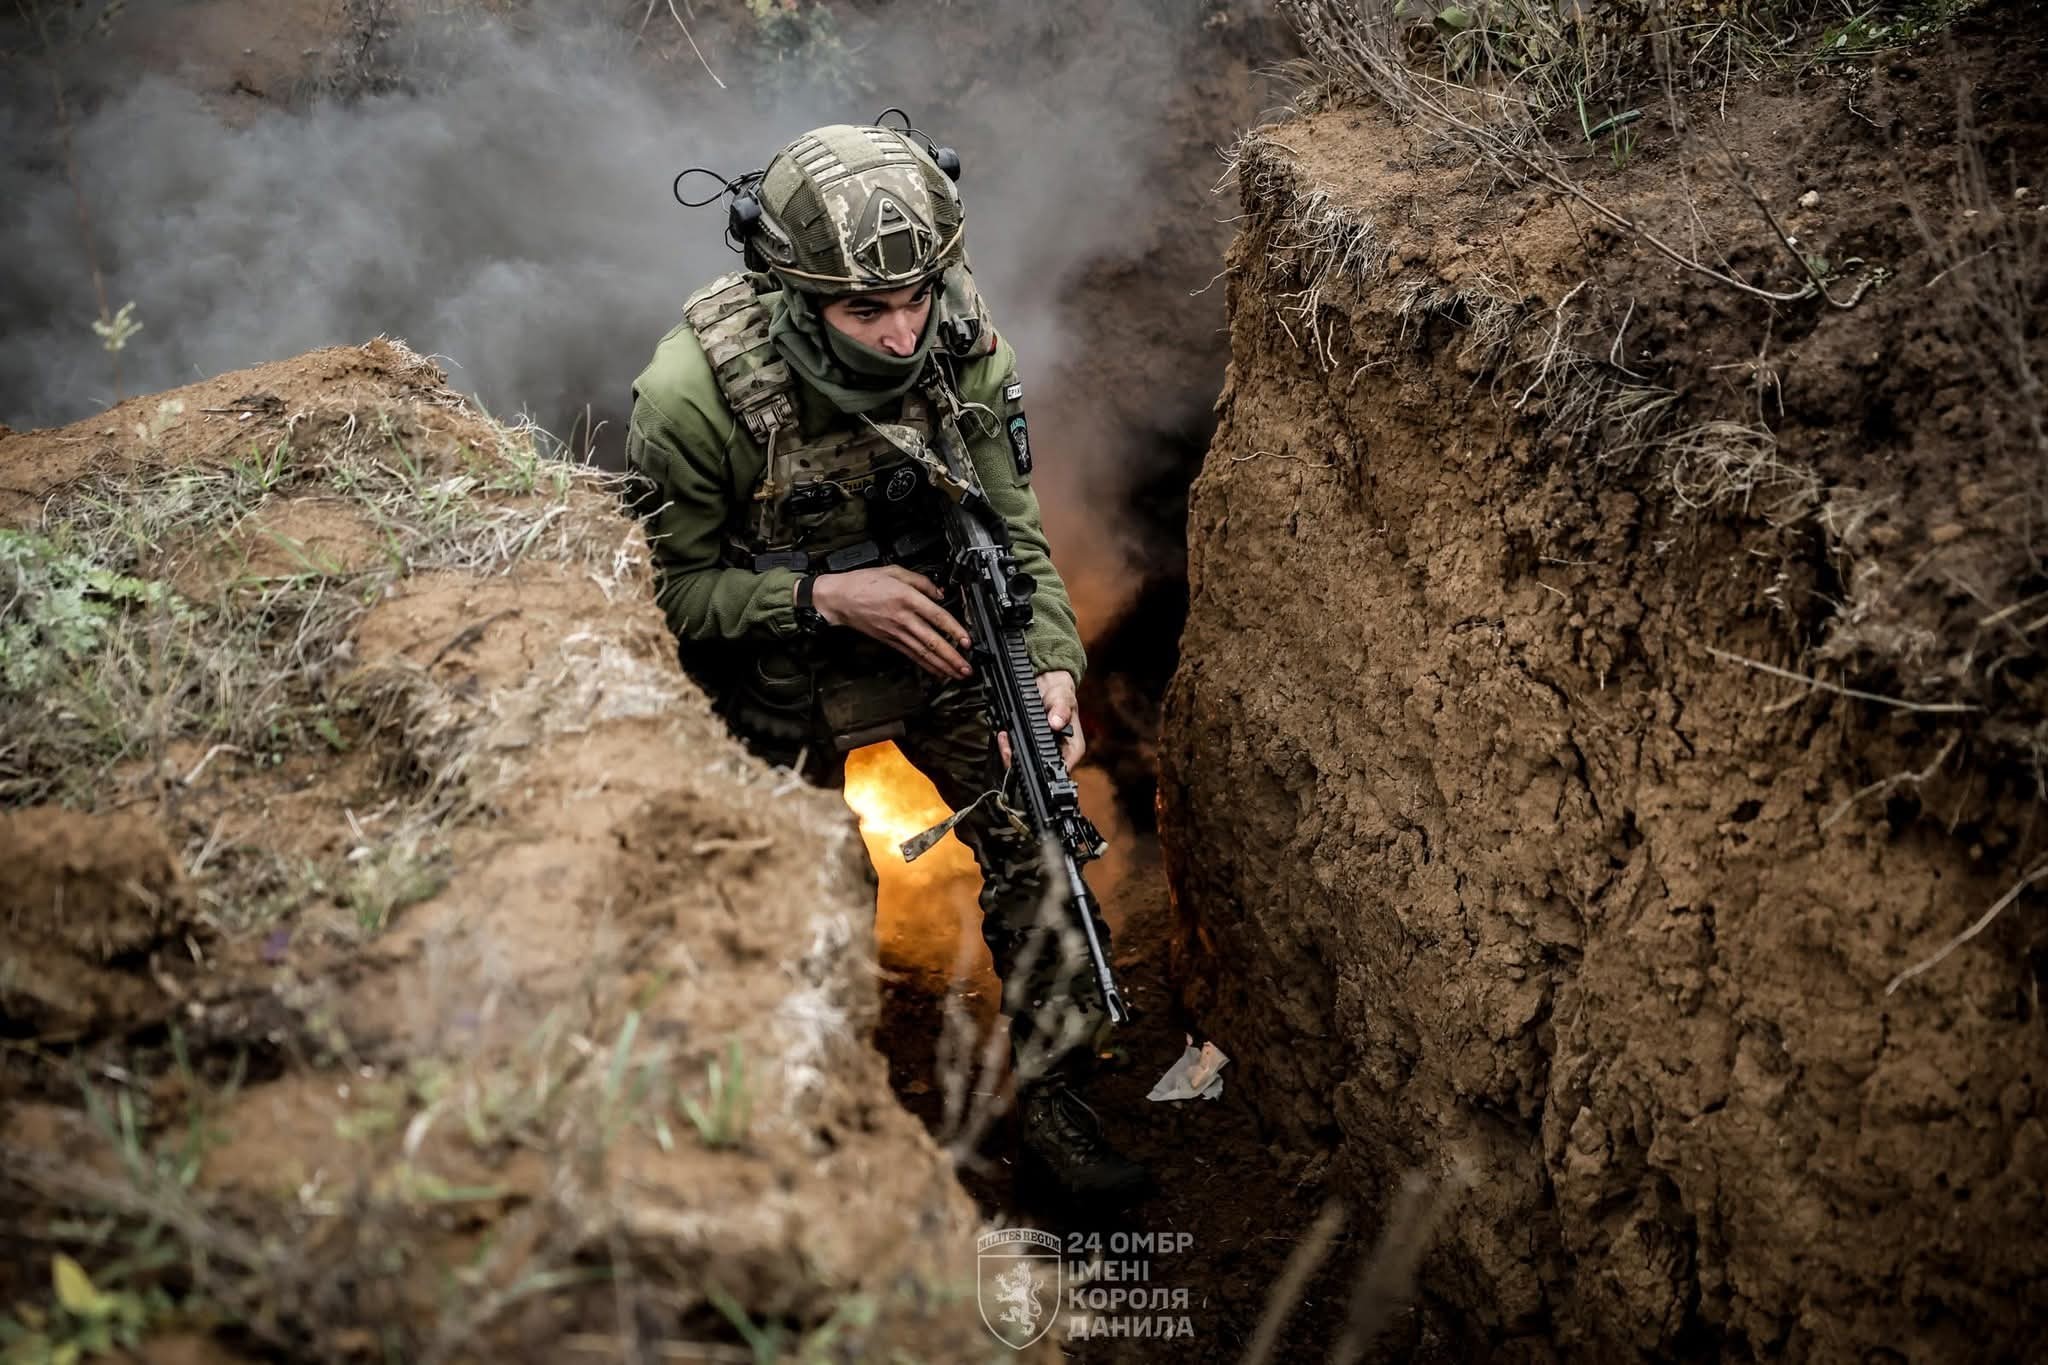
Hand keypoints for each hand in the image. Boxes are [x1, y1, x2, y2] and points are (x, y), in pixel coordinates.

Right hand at [808, 566, 972, 679]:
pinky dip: (926, 665)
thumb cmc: (863, 583)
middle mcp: (903, 618)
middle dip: (951, 657)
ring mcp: (896, 633)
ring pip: (923, 652)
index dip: (953, 630)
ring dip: (942, 665)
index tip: (967, 641)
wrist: (839, 599)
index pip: (936, 616)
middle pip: (932, 641)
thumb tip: (939, 592)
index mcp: (906, 598)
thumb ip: (921, 581)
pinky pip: (912, 655)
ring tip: (957, 675)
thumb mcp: (894, 571)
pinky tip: (937, 672)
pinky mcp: (890, 641)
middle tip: (966, 668)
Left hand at [997, 669, 1084, 769]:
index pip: (1060, 771)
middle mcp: (1058, 755)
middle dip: (1019, 761)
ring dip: (1010, 753)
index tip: (1026, 760)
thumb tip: (1056, 723)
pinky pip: (1016, 753)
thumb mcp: (1063, 697)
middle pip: (1038, 771)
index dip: (1043, 772)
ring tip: (1004, 738)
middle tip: (1008, 748)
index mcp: (1072, 749)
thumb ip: (1061, 709)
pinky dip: (1007, 745)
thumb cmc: (1061, 694)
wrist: (1047, 685)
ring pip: (1023, 764)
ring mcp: (1042, 752)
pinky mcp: (1028, 747)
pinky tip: (1004, 735)